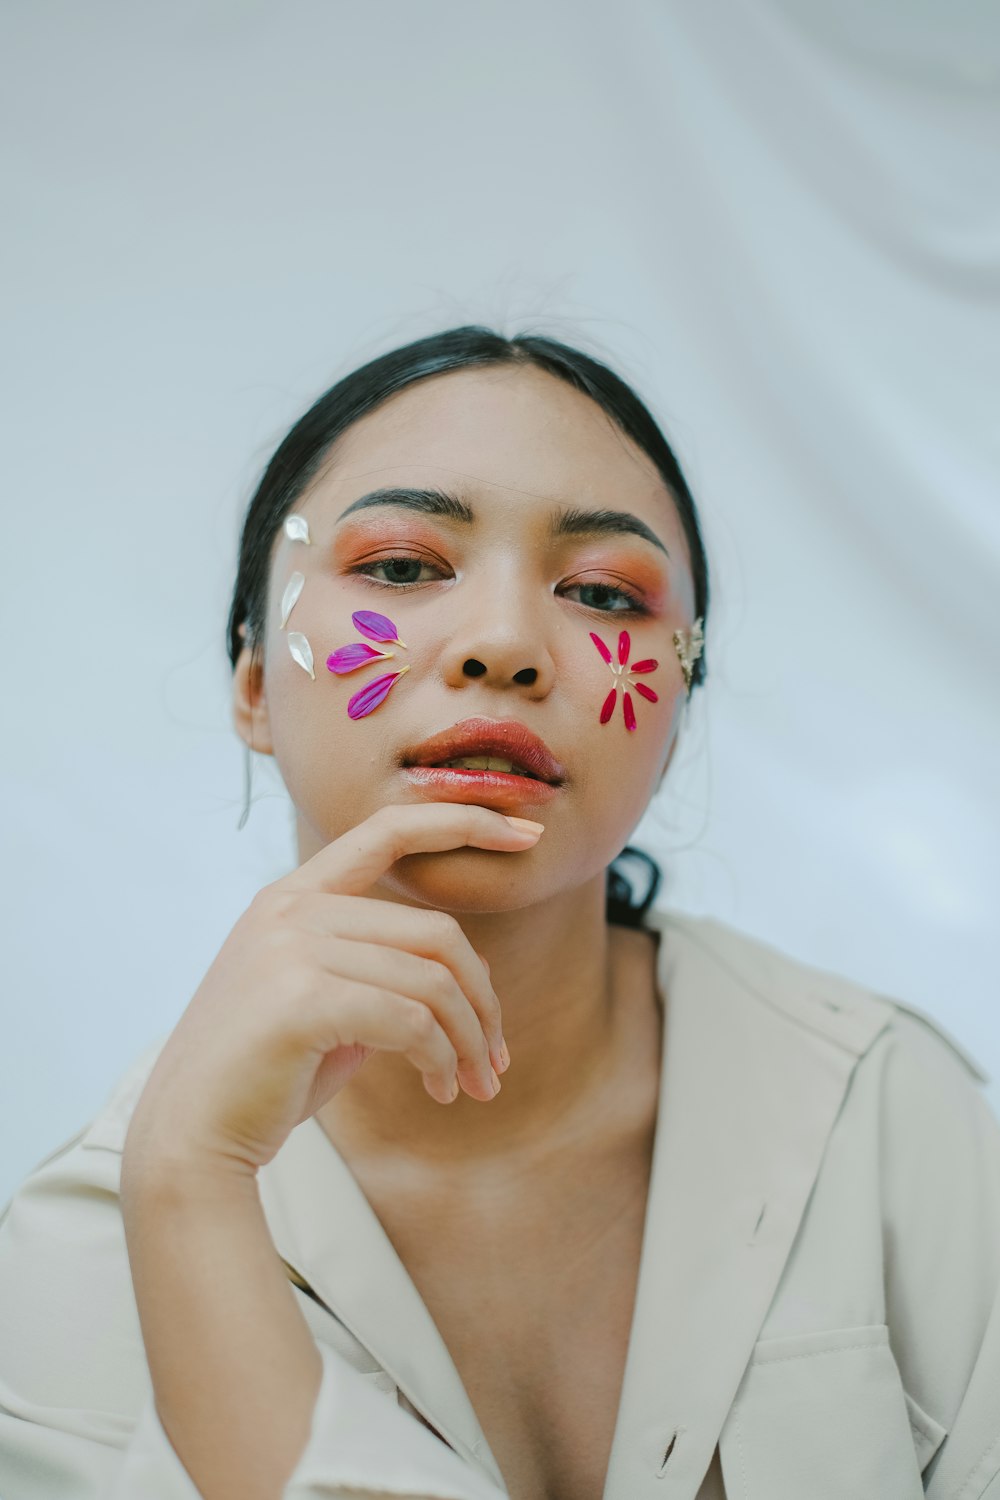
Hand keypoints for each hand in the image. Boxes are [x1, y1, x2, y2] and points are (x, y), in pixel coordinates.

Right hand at [122, 804, 542, 1180]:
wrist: (190, 1136)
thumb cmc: (267, 1074)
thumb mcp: (327, 1002)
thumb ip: (381, 970)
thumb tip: (470, 977)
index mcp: (294, 895)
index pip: (389, 830)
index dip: (464, 821)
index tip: (528, 830)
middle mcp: (291, 908)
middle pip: (437, 932)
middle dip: (483, 1000)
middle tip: (496, 1059)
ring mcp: (292, 948)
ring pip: (434, 980)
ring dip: (469, 1040)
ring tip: (474, 1084)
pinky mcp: (301, 998)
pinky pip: (412, 1021)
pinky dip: (442, 1058)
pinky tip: (440, 1091)